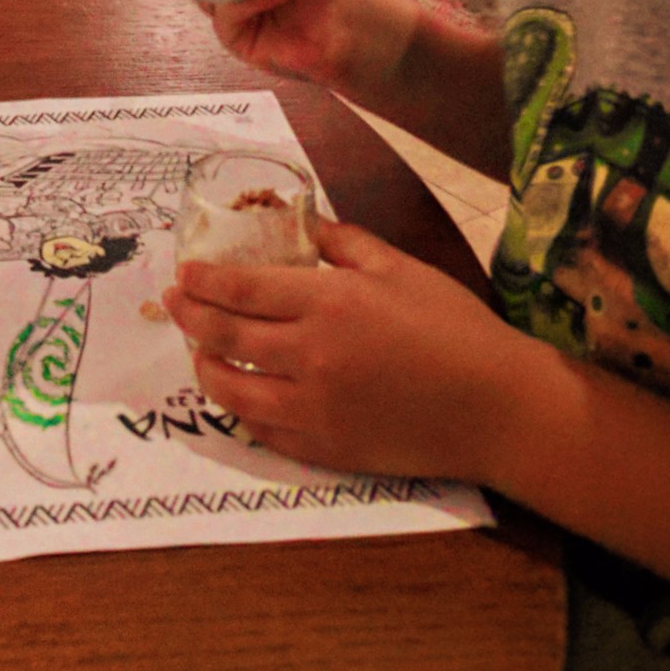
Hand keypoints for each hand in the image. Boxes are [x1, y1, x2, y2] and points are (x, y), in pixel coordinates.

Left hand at [163, 217, 522, 481]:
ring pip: (232, 391)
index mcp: (329, 302)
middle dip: (189, 317)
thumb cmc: (452, 326)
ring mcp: (314, 410)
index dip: (204, 281)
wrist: (495, 407)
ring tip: (198, 350)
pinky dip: (241, 410)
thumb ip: (343, 241)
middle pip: (225, 337)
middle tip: (173, 303)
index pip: (242, 289)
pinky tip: (239, 394)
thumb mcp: (398, 267)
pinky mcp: (324, 450)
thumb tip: (302, 220)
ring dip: (204, 367)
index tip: (182, 273)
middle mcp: (310, 356)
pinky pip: (263, 432)